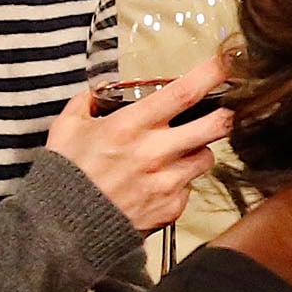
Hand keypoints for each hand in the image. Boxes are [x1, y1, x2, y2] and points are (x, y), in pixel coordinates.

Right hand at [43, 56, 233, 233]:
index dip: (211, 74)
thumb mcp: (66, 129)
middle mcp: (155, 152)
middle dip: (229, 114)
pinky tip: (157, 183)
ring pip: (206, 157)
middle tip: (228, 109)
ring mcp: (167, 182)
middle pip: (216, 126)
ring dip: (197, 150)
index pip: (183, 93)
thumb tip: (98, 91)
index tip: (227, 62)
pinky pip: (189, 187)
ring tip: (173, 153)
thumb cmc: (65, 176)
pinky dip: (180, 182)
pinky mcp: (172, 207)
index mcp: (131, 126)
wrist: (62, 229)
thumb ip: (86, 103)